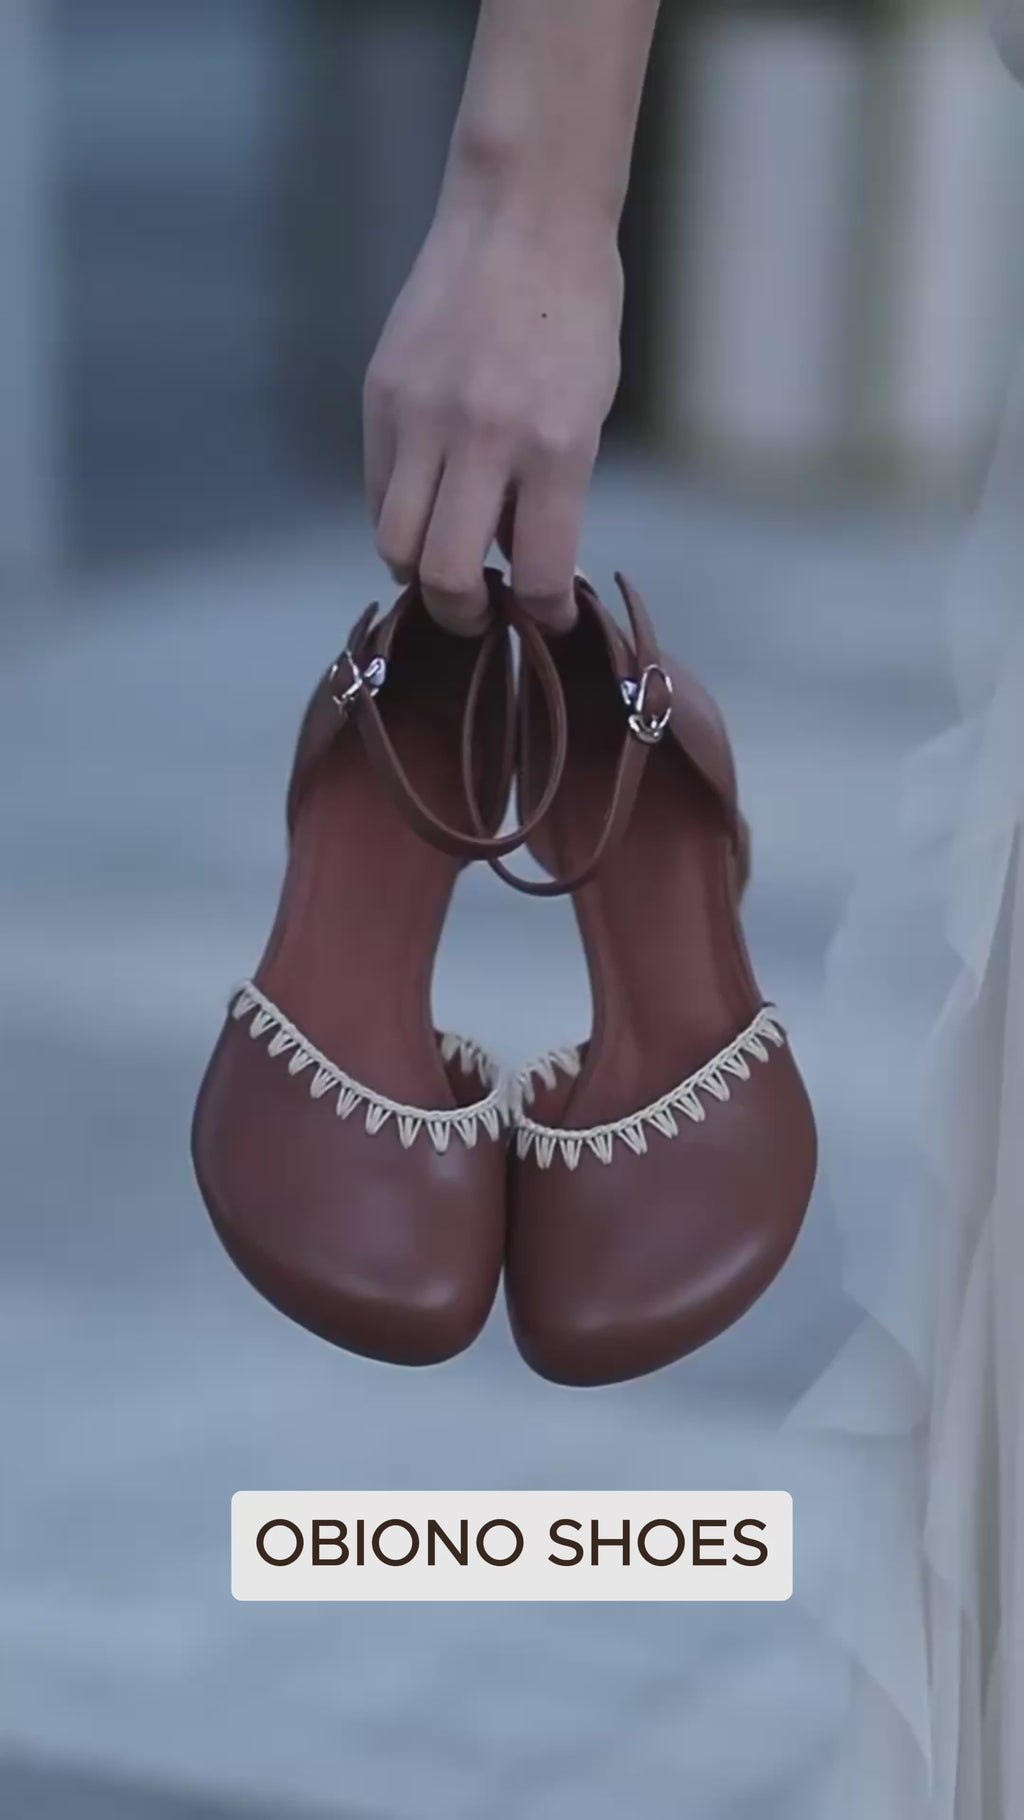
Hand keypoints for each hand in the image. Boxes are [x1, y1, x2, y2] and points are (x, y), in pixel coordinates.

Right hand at [363, 192, 622, 634]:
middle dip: (463, 614)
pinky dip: (401, 516)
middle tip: (479, 613)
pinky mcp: (381, 396)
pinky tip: (427, 506)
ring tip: (444, 565)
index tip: (545, 618)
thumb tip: (506, 555)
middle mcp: (482, 440)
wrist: (520, 216)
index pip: (536, 574)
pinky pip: (379, 489)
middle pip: (446, 576)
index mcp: (554, 449)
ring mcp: (422, 417)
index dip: (542, 614)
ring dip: (419, 571)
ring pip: (395, 543)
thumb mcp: (586, 411)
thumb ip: (548, 491)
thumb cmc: (573, 316)